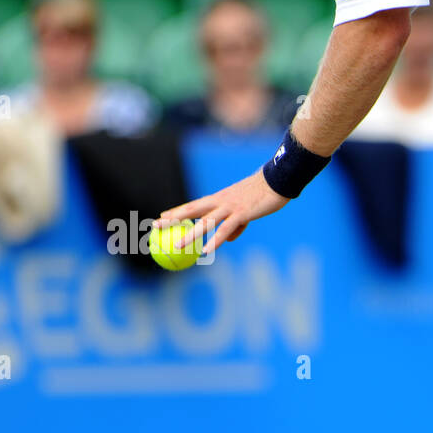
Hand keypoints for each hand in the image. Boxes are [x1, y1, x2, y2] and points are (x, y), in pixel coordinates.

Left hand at [155, 170, 288, 253]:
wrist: (277, 182)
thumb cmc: (263, 195)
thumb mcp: (247, 211)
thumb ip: (236, 225)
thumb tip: (228, 240)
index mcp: (220, 198)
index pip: (194, 205)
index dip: (178, 211)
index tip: (162, 217)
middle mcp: (220, 201)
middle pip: (191, 210)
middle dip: (172, 219)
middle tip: (155, 227)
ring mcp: (230, 207)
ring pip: (205, 222)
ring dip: (190, 234)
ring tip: (177, 245)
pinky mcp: (241, 213)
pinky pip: (225, 229)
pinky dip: (215, 240)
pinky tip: (207, 250)